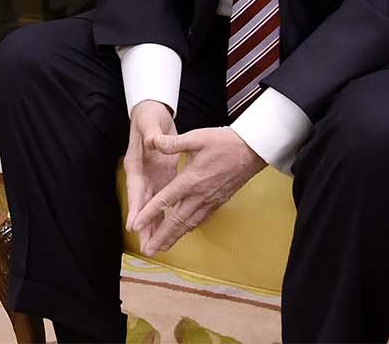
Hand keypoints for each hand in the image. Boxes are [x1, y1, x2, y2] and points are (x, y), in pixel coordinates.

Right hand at [123, 100, 179, 250]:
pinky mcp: (163, 177)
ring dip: (156, 226)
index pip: (135, 189)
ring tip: (158, 247)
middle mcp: (142, 175)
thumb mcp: (149, 122)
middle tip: (148, 247)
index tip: (134, 226)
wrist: (152, 113)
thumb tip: (151, 141)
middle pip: (143, 205)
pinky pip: (165, 201)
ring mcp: (152, 178)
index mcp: (136, 164)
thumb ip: (151, 133)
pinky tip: (172, 229)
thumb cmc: (148, 117)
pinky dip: (167, 215)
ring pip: (153, 207)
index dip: (136, 208)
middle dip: (145, 227)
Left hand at [130, 127, 266, 255]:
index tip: (136, 226)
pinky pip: (200, 219)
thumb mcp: (196, 138)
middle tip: (149, 250)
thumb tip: (153, 141)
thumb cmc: (225, 142)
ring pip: (188, 224)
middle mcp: (199, 195)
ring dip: (174, 237)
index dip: (148, 214)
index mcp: (190, 180)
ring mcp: (210, 200)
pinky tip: (184, 232)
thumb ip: (173, 143)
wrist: (251, 150)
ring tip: (162, 248)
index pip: (164, 200)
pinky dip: (189, 228)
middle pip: (176, 221)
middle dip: (161, 237)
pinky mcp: (218, 201)